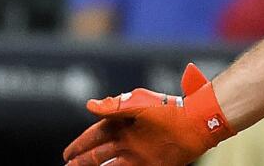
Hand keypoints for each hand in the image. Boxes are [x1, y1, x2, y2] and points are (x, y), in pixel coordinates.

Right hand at [63, 64, 234, 165]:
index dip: (81, 143)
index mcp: (124, 122)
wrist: (197, 121)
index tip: (66, 153)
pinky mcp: (150, 164)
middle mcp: (129, 138)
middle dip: (83, 160)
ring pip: (110, 165)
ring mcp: (139, 153)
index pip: (96, 135)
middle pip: (99, 152)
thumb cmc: (170, 109)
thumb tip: (88, 105)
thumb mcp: (140, 104)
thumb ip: (114, 106)